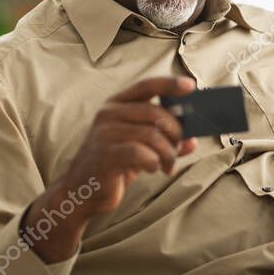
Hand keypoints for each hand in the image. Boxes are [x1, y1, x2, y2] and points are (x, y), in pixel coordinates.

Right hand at [25, 76, 197, 261]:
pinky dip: (154, 162)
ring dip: (167, 153)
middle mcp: (108, 114)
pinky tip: (154, 169)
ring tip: (167, 166)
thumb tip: (192, 141)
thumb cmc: (113, 164)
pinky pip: (141, 154)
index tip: (191, 86)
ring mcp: (104, 133)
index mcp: (116, 104)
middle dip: (175, 133)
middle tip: (177, 149)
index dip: (170, 84)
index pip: (146, 86)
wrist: (81, 190)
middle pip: (156, 113)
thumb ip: (164, 140)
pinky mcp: (104, 154)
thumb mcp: (140, 147)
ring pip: (152, 136)